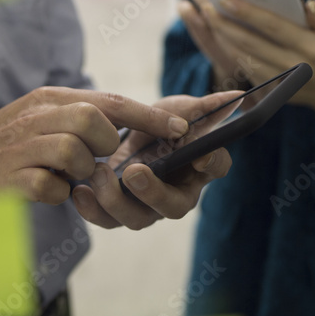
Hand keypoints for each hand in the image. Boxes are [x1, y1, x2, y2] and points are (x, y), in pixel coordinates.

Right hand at [0, 86, 190, 203]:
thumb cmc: (8, 144)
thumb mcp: (40, 117)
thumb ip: (78, 117)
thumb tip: (125, 126)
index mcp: (49, 99)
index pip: (109, 100)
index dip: (148, 115)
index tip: (180, 128)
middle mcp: (36, 116)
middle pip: (92, 120)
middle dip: (104, 145)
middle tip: (94, 159)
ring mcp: (23, 146)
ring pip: (75, 153)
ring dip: (79, 172)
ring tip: (64, 175)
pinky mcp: (12, 178)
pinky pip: (53, 187)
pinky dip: (57, 194)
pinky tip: (46, 189)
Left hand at [69, 93, 235, 229]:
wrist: (126, 133)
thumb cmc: (161, 123)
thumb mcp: (178, 109)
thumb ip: (201, 107)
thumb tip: (236, 95)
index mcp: (200, 166)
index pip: (216, 166)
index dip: (212, 163)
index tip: (201, 156)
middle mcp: (178, 193)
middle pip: (173, 207)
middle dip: (153, 193)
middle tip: (133, 172)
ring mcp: (147, 206)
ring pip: (137, 218)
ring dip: (115, 201)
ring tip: (97, 174)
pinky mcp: (119, 210)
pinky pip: (107, 220)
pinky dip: (91, 210)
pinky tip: (78, 191)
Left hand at [179, 0, 314, 130]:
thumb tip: (309, 6)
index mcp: (310, 48)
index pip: (273, 27)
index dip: (248, 13)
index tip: (225, 0)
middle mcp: (293, 67)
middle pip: (250, 43)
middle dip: (225, 24)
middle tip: (205, 5)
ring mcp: (279, 82)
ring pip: (241, 57)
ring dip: (220, 38)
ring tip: (205, 16)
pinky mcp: (269, 90)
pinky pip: (242, 68)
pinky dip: (227, 51)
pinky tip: (216, 35)